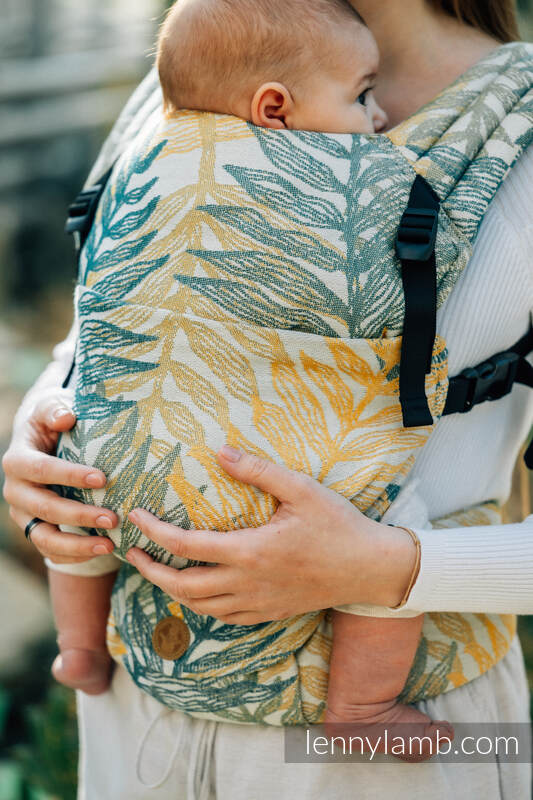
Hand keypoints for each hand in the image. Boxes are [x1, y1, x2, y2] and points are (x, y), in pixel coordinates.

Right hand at [2, 391, 116, 562]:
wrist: (46, 439)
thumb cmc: (53, 421)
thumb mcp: (52, 407)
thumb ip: (55, 409)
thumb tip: (65, 417)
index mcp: (17, 460)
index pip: (40, 469)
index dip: (68, 475)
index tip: (101, 478)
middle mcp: (16, 490)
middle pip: (43, 508)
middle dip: (78, 515)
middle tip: (112, 517)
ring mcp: (23, 513)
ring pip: (44, 538)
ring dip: (77, 545)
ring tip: (109, 544)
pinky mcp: (35, 529)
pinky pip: (51, 551)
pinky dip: (75, 556)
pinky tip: (102, 551)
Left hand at [125, 445, 416, 623]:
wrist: (371, 569)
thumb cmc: (338, 525)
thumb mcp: (301, 488)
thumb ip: (258, 470)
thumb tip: (220, 451)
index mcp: (251, 551)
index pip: (186, 547)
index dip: (154, 533)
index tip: (136, 518)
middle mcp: (248, 583)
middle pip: (182, 586)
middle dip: (150, 570)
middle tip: (132, 553)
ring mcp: (259, 603)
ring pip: (200, 607)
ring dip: (172, 591)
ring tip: (158, 571)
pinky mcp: (271, 613)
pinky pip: (224, 618)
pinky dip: (201, 607)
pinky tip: (198, 593)